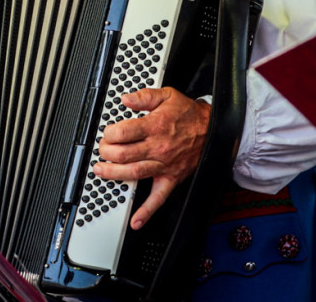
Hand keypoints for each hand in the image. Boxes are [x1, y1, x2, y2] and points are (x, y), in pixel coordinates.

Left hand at [94, 87, 210, 229]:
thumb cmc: (189, 114)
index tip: (107, 133)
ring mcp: (164, 165)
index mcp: (155, 126)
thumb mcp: (167, 95)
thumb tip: (126, 99)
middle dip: (106, 153)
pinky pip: (158, 198)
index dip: (110, 133)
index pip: (124, 133)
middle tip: (101, 151)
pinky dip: (146, 211)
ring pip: (134, 173)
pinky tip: (135, 221)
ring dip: (114, 174)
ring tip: (101, 172)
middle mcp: (158, 147)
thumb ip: (145, 96)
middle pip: (124, 154)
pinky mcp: (171, 178)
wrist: (214, 129)